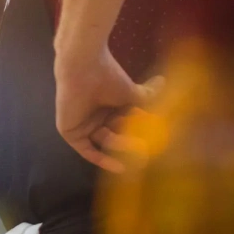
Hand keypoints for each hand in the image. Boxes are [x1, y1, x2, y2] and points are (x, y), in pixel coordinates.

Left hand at [55, 46, 161, 171]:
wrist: (84, 67)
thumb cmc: (106, 76)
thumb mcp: (130, 91)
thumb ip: (146, 96)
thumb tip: (164, 82)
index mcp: (108, 103)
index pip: (125, 122)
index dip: (139, 131)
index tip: (154, 141)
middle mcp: (96, 114)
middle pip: (116, 133)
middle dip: (132, 142)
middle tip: (147, 150)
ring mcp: (83, 123)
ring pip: (105, 141)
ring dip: (122, 146)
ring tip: (139, 148)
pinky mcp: (70, 132)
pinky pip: (87, 150)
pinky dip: (102, 159)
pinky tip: (119, 166)